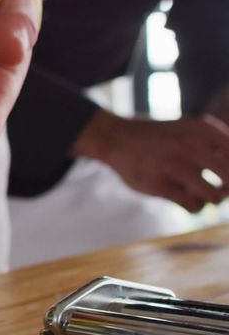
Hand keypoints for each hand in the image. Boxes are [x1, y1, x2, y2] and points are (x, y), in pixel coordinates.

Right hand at [75, 111, 228, 211]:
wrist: (117, 138)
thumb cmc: (163, 139)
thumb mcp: (192, 130)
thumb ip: (219, 145)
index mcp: (202, 128)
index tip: (222, 175)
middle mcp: (189, 144)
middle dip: (228, 188)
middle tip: (221, 188)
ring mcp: (172, 164)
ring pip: (215, 196)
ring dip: (213, 199)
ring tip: (202, 194)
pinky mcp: (158, 185)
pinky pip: (194, 206)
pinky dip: (195, 206)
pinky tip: (186, 199)